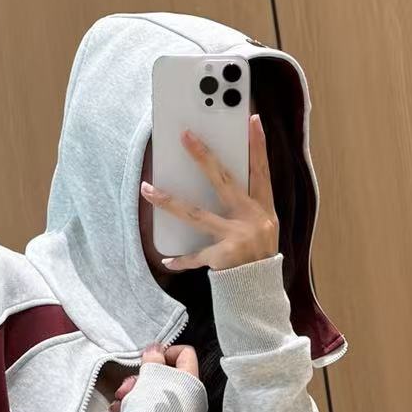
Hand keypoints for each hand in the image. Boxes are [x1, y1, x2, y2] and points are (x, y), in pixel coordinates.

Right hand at [108, 341, 199, 411]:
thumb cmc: (153, 407)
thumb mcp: (151, 376)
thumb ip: (153, 358)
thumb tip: (156, 349)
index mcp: (191, 382)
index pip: (185, 354)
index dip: (164, 352)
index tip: (148, 360)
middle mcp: (188, 399)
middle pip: (164, 375)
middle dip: (140, 378)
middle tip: (126, 387)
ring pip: (152, 393)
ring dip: (132, 393)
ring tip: (120, 401)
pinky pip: (148, 409)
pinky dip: (134, 407)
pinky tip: (120, 411)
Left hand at [140, 115, 278, 272]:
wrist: (260, 291)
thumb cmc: (257, 255)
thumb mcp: (263, 228)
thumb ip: (247, 205)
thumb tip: (222, 176)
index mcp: (264, 209)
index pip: (261, 171)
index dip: (258, 146)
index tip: (253, 120)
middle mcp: (252, 220)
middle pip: (223, 181)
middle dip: (204, 157)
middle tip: (186, 136)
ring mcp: (237, 238)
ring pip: (196, 214)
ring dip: (168, 202)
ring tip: (147, 190)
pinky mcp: (224, 257)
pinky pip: (196, 256)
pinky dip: (182, 260)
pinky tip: (167, 260)